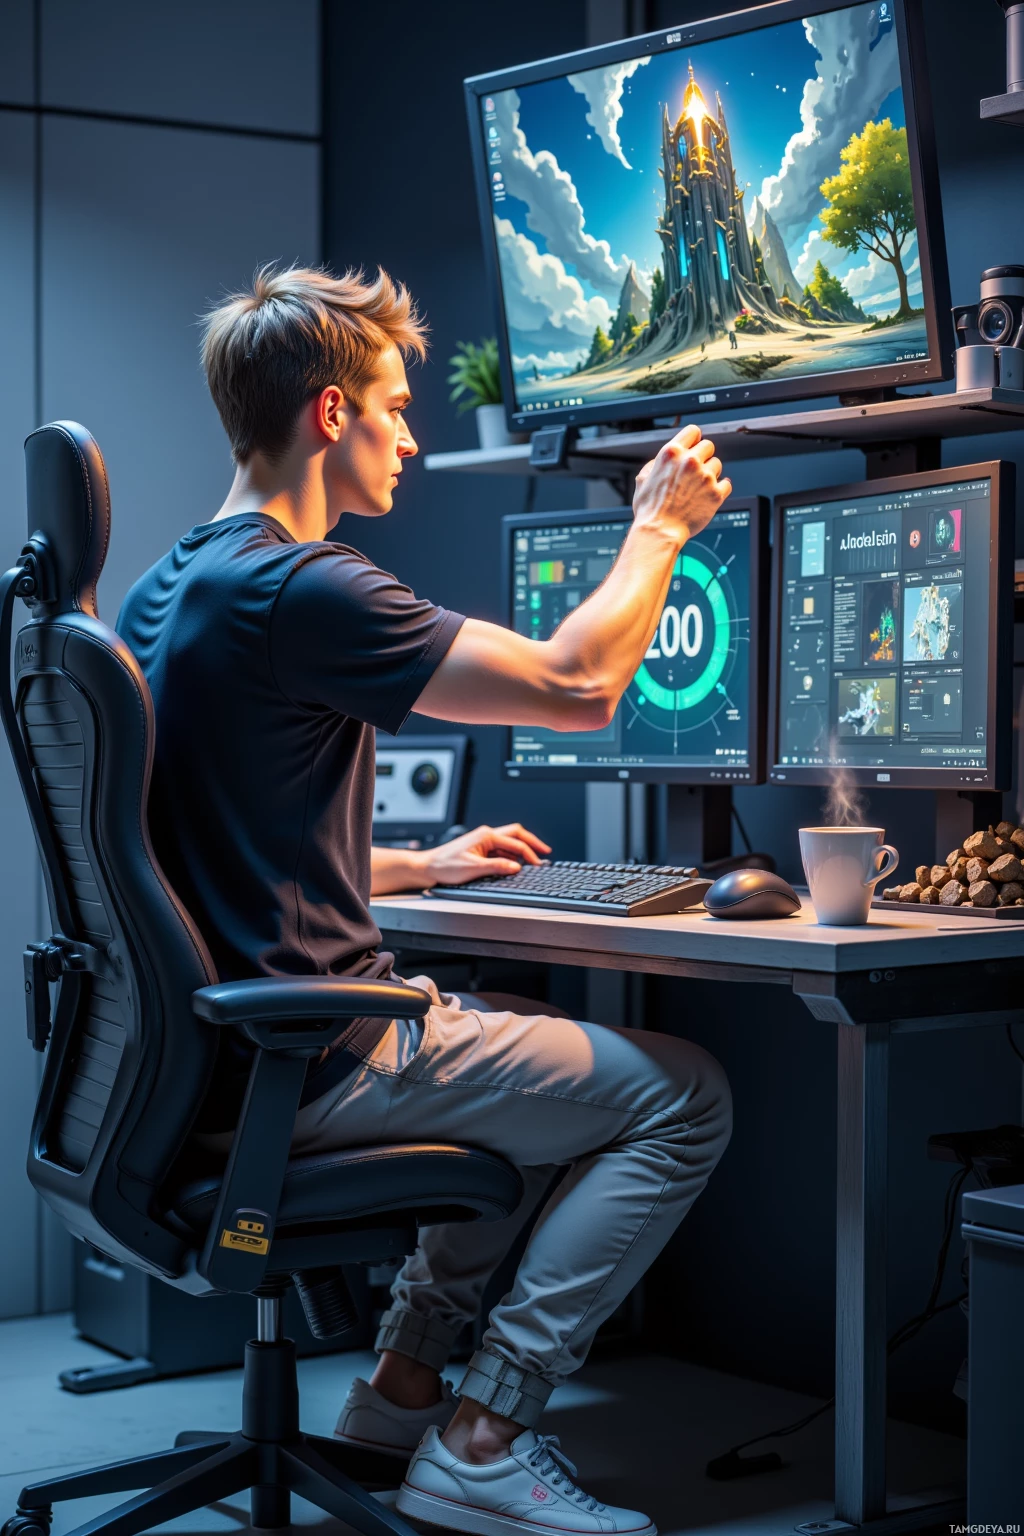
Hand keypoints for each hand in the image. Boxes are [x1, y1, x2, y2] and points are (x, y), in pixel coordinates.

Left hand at [421, 823, 550, 886]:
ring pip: (509, 842)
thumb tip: (516, 867)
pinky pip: (501, 850)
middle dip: (531, 842)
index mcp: (486, 836)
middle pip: (516, 834)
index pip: (515, 843)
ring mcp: (484, 841)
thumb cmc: (445, 866)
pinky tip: (515, 865)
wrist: (428, 867)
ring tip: (533, 861)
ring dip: (521, 851)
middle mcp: (486, 835)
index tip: (539, 863)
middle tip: (545, 852)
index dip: (529, 854)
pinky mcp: (481, 849)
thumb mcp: (473, 868)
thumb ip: (496, 867)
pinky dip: (511, 856)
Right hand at [632, 423, 731, 547]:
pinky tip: (710, 494)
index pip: (693, 431)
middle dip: (703, 456)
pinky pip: (726, 484)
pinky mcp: (716, 494)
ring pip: (718, 464)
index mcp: (671, 454)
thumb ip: (656, 464)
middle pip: (709, 446)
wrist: (660, 532)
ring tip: (698, 487)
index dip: (694, 439)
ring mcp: (705, 477)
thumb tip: (664, 460)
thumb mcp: (643, 479)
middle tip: (696, 470)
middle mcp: (690, 461)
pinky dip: (720, 489)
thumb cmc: (650, 510)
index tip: (695, 446)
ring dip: (711, 473)